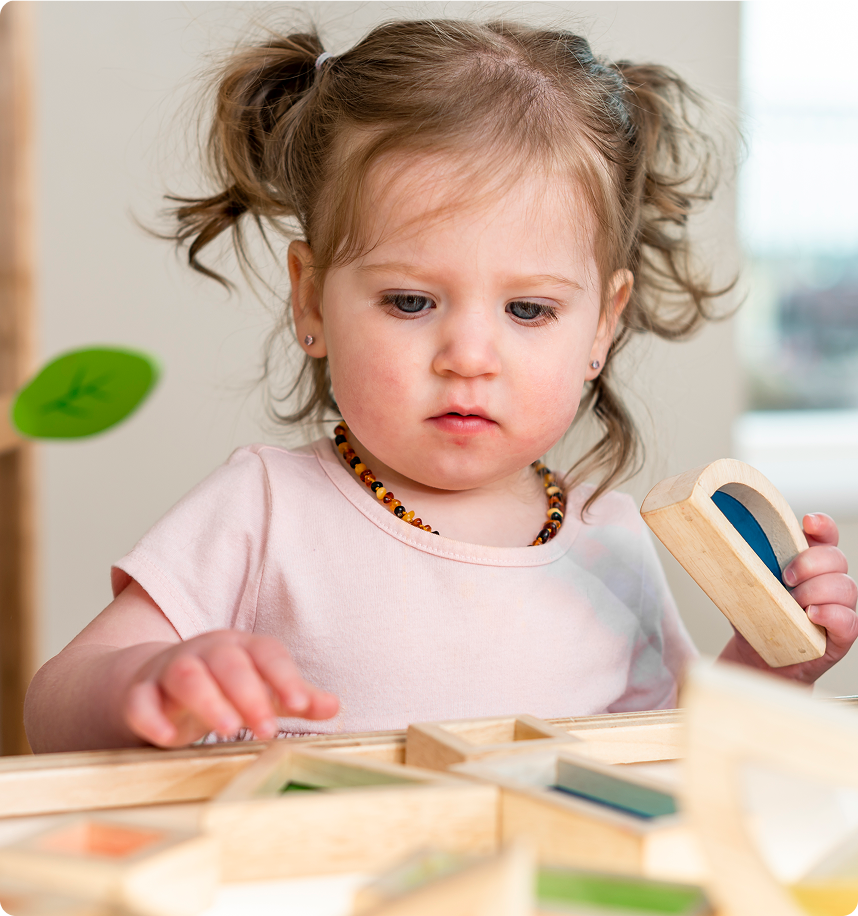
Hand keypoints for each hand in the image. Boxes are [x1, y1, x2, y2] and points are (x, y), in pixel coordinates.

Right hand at [122, 630, 339, 746]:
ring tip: (228, 730)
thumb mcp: (259, 687)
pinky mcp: (139, 693)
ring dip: (208, 700)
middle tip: (267, 729)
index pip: (267, 654)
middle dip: (249, 693)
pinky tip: (167, 738)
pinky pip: (140, 700)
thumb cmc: (219, 685)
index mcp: (241, 648)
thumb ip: (294, 697)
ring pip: (187, 675)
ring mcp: (170, 669)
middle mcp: (206, 652)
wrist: (152, 680)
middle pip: (228, 663)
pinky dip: (151, 717)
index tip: (302, 705)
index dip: (285, 678)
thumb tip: (334, 706)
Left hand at [719, 513, 857, 682]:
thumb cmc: (753, 615)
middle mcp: (827, 582)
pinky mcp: (840, 636)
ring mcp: (837, 608)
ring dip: (815, 592)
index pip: (826, 536)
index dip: (823, 526)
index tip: (808, 522)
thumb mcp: (743, 583)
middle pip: (836, 559)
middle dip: (809, 564)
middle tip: (784, 578)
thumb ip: (741, 561)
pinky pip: (849, 620)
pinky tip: (810, 616)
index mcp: (807, 563)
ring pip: (845, 587)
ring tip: (792, 603)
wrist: (756, 657)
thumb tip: (718, 540)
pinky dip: (830, 615)